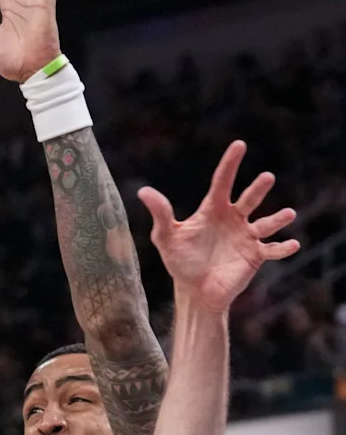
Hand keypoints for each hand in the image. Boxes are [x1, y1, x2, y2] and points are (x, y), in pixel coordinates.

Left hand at [138, 141, 299, 312]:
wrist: (194, 290)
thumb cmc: (180, 261)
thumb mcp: (166, 237)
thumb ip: (160, 214)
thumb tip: (143, 191)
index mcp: (214, 210)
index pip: (222, 182)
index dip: (230, 164)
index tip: (239, 144)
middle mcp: (234, 219)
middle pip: (249, 199)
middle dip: (258, 189)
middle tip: (267, 177)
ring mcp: (247, 236)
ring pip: (266, 223)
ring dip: (277, 219)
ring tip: (287, 214)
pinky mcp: (255, 255)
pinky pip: (273, 250)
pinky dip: (283, 248)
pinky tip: (292, 244)